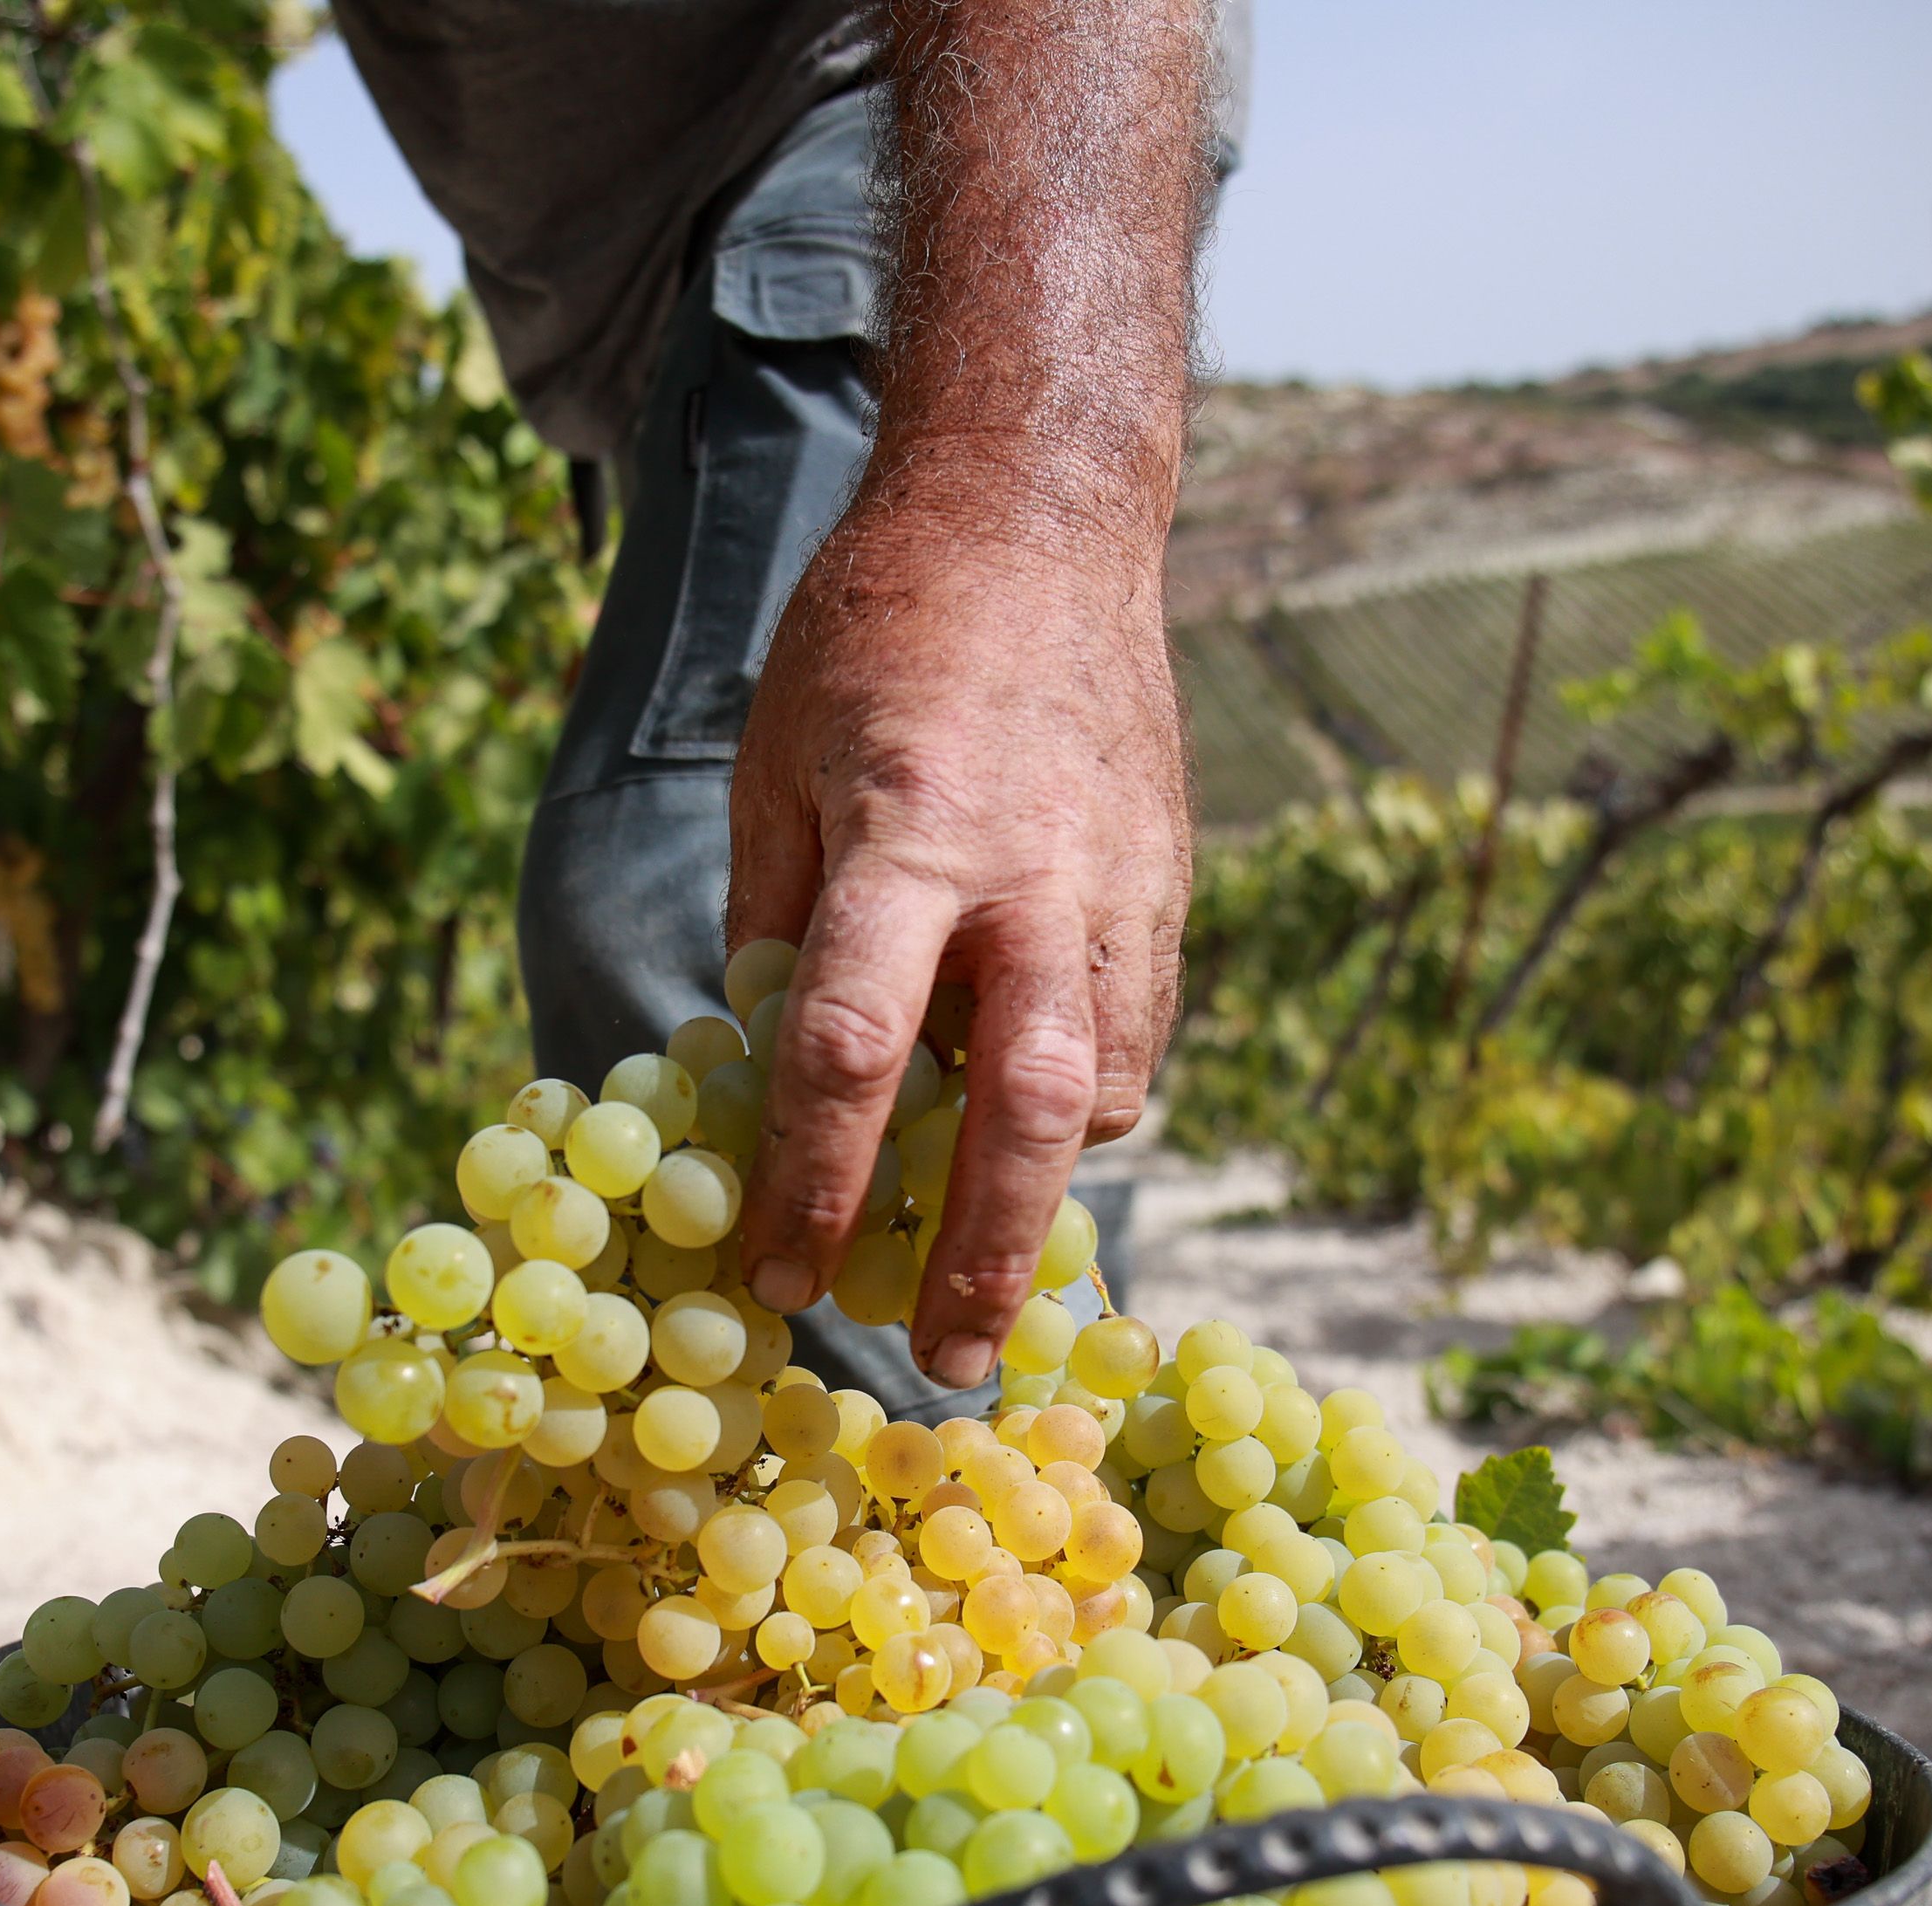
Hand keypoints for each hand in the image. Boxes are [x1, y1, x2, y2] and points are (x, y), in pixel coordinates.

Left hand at [726, 463, 1190, 1389]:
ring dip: (1040, 1185)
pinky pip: (1132, 1033)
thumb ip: (776, 919)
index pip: (853, 1046)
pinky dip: (1080, 1103)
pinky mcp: (1168, 885)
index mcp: (912, 835)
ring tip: (975, 1257)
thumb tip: (763, 1069)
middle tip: (945, 1358)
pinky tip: (1022, 1128)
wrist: (1036, 521)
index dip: (812, 1180)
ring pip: (1105, 1084)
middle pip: (1025, 1104)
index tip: (781, 1275)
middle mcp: (1034, 874)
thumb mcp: (776, 761)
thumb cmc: (872, 634)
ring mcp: (1120, 883)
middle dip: (982, 1247)